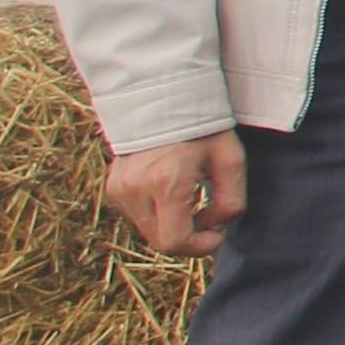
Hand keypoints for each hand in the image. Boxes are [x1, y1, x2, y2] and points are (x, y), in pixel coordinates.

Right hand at [106, 131, 247, 259]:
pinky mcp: (113, 187)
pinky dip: (157, 213)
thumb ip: (231, 202)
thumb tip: (214, 227)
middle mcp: (135, 189)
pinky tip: (170, 189)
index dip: (199, 246)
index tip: (217, 232)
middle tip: (208, 216)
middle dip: (188, 237)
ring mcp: (119, 189)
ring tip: (189, 197)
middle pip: (160, 241)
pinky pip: (138, 216)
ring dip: (172, 225)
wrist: (162, 98)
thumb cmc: (203, 127)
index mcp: (165, 183)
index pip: (174, 242)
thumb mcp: (230, 161)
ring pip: (149, 231)